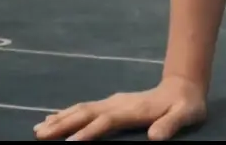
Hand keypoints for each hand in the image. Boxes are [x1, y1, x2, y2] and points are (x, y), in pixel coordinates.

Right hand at [32, 76, 206, 141]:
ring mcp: (115, 102)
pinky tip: (55, 117)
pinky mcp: (113, 104)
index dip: (88, 132)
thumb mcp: (186, 114)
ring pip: (83, 109)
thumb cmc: (186, 104)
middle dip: (64, 124)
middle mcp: (119, 103)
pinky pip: (86, 108)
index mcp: (133, 109)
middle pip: (87, 113)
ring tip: (39, 128)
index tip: (68, 144)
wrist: (185, 86)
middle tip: (40, 135)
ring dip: (62, 118)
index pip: (106, 122)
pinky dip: (68, 112)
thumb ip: (171, 124)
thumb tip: (154, 138)